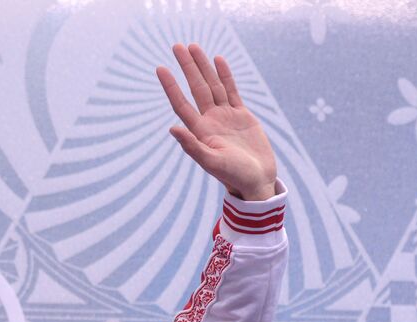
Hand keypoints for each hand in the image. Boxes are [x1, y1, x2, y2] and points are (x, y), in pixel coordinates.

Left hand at [157, 44, 276, 201]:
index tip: (160, 68)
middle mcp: (210, 120)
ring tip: (193, 47)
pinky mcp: (241, 115)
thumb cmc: (233, 175)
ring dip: (203, 66)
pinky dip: (225, 75)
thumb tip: (171, 129)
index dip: (171, 86)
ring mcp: (225, 116)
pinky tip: (217, 61)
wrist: (256, 180)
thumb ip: (192, 145)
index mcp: (200, 131)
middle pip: (196, 87)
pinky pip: (231, 90)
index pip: (181, 103)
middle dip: (187, 67)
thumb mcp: (211, 162)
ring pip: (212, 85)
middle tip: (176, 46)